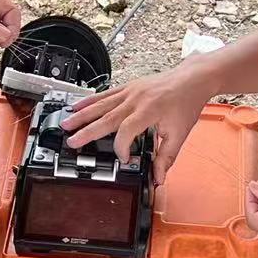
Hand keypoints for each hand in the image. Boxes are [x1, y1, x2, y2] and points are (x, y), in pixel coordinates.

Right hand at [62, 67, 210, 183]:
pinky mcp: (128, 87)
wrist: (192, 79)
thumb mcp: (179, 134)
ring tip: (65, 123)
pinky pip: (105, 94)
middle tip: (71, 141)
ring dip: (82, 115)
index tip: (124, 159)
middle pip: (106, 117)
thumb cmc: (186, 103)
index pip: (126, 132)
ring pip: (101, 104)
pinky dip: (90, 101)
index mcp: (149, 111)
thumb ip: (166, 158)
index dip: (121, 148)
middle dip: (87, 131)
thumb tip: (157, 178)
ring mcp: (130, 91)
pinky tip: (77, 106)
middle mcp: (136, 100)